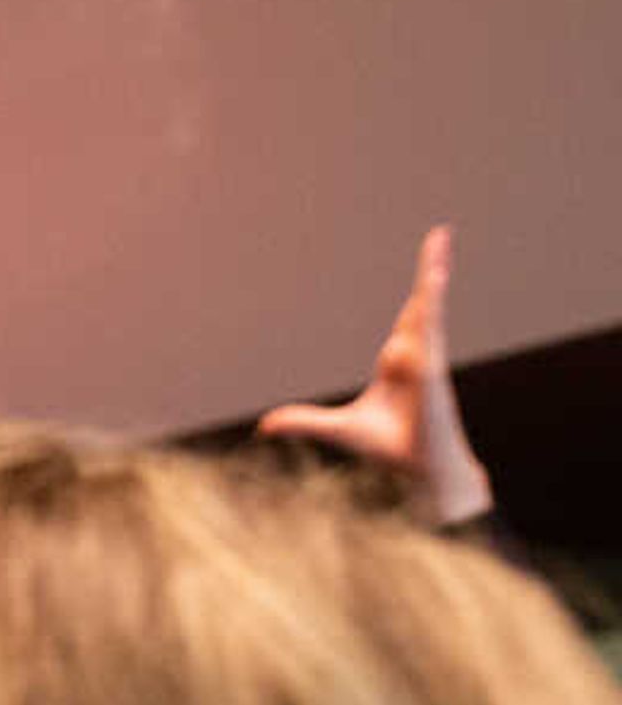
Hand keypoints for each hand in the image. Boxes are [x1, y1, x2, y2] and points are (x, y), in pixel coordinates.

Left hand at [258, 225, 490, 525]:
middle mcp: (418, 355)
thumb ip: (303, 423)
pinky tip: (434, 281)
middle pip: (424, 303)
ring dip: (434, 275)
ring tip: (439, 241)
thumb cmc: (391, 448)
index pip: (409, 318)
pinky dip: (432, 307)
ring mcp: (427, 361)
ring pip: (428, 310)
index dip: (418, 292)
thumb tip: (264, 426)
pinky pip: (431, 333)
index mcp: (401, 361)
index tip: (430, 264)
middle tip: (440, 233)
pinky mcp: (431, 372)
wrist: (422, 472)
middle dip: (433, 268)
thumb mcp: (338, 430)